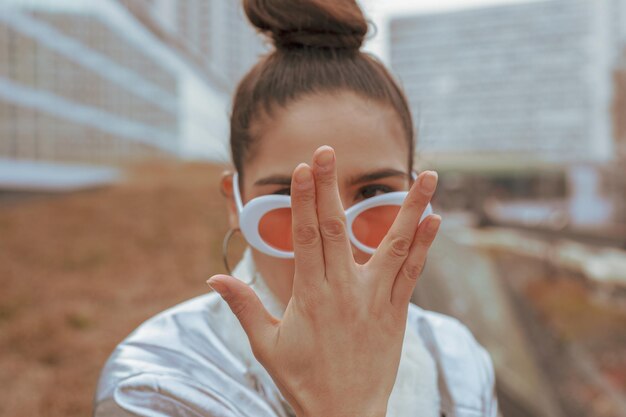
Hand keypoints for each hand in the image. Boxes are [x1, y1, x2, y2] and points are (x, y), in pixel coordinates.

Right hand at [208, 145, 440, 416]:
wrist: (346, 416)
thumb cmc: (303, 381)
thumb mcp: (266, 347)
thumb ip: (244, 308)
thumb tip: (214, 279)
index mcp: (310, 297)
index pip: (306, 238)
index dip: (304, 200)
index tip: (303, 169)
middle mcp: (345, 291)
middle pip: (338, 230)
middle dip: (331, 187)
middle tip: (328, 151)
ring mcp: (375, 300)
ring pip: (393, 245)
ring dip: (409, 208)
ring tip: (428, 176)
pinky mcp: (396, 311)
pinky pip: (412, 272)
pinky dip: (424, 244)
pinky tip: (435, 218)